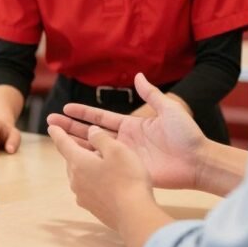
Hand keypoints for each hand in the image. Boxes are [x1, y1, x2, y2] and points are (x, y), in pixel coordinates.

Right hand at [47, 72, 207, 189]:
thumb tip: (138, 75)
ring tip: (54, 138)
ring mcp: (124, 157)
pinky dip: (88, 164)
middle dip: (70, 127)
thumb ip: (152, 94)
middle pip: (90, 133)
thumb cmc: (186, 134)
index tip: (65, 109)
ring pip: (92, 150)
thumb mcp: (169, 109)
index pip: (100, 118)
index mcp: (131, 125)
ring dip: (73, 144)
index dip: (82, 113)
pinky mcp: (128, 171)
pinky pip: (104, 167)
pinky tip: (72, 161)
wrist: (198, 160)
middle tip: (49, 122)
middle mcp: (123, 141)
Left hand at [50, 123, 173, 246]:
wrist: (134, 216)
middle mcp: (75, 180)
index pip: (63, 143)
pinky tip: (106, 181)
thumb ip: (101, 138)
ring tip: (99, 161)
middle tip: (84, 142)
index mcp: (78, 162)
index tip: (51, 125)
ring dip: (86, 166)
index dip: (58, 133)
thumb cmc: (127, 179)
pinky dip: (93, 180)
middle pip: (72, 160)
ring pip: (80, 175)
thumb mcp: (117, 150)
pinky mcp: (93, 208)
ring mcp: (83, 196)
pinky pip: (88, 188)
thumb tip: (90, 132)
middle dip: (76, 150)